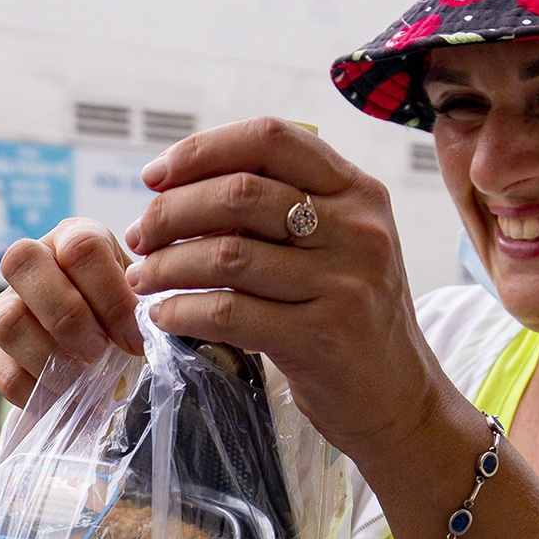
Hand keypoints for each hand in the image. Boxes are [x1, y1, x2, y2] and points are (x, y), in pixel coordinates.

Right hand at [0, 218, 149, 406]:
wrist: (103, 349)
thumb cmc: (124, 316)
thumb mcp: (139, 300)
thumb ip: (142, 308)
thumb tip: (141, 331)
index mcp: (73, 237)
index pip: (82, 248)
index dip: (110, 298)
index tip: (135, 340)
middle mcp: (33, 260)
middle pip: (22, 261)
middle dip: (67, 316)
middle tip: (98, 352)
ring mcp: (4, 301)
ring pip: (8, 319)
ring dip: (49, 357)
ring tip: (82, 381)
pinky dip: (35, 390)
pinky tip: (65, 400)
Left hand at [122, 118, 459, 465]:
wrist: (399, 399)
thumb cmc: (350, 317)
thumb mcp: (339, 246)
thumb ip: (285, 207)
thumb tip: (181, 185)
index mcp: (359, 192)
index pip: (270, 138)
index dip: (201, 150)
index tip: (155, 178)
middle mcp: (358, 230)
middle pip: (238, 192)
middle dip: (170, 212)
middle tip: (139, 237)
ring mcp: (343, 284)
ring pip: (226, 254)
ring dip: (167, 264)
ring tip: (143, 278)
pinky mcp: (322, 337)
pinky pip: (229, 312)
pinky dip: (182, 311)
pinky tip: (163, 316)